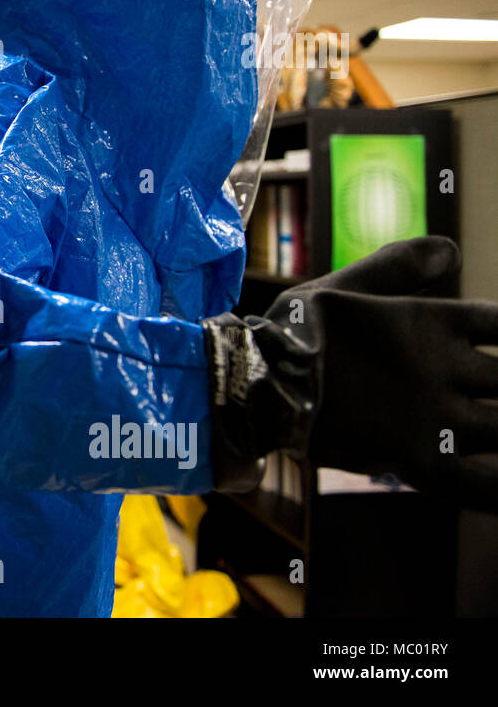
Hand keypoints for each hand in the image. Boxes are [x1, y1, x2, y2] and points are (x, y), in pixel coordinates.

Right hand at [203, 236, 497, 510]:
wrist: (257, 382)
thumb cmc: (295, 331)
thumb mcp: (345, 286)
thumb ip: (399, 266)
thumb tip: (453, 248)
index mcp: (431, 321)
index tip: (497, 342)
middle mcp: (443, 367)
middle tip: (492, 390)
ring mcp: (435, 416)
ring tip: (494, 428)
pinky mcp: (420, 460)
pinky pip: (482, 483)